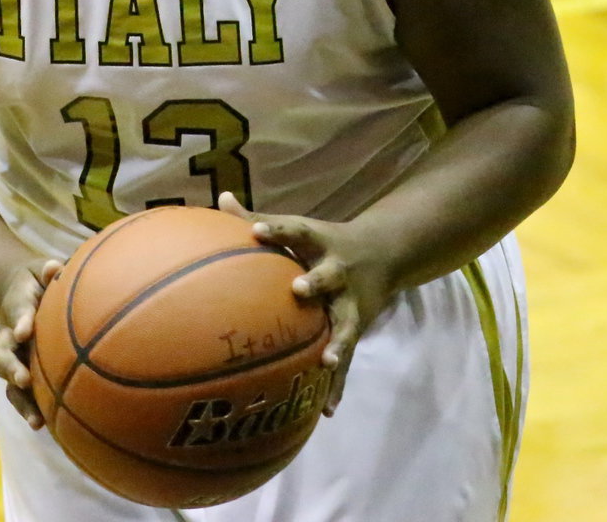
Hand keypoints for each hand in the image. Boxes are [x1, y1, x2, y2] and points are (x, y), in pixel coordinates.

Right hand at [0, 258, 63, 428]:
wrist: (19, 292)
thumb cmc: (38, 280)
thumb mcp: (41, 269)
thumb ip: (48, 269)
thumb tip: (54, 268)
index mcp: (18, 306)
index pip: (18, 312)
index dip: (20, 320)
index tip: (25, 330)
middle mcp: (9, 335)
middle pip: (0, 354)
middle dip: (10, 368)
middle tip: (22, 379)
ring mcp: (13, 357)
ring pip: (8, 382)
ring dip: (21, 401)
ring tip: (37, 421)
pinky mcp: (21, 373)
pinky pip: (22, 395)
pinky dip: (31, 410)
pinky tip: (48, 426)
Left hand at [218, 193, 390, 416]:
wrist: (385, 252)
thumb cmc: (324, 241)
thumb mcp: (299, 226)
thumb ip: (259, 217)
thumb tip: (221, 197)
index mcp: (319, 243)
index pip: (296, 232)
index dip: (277, 230)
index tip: (256, 230)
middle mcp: (338, 271)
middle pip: (329, 276)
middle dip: (316, 283)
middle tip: (299, 289)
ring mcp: (350, 302)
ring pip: (345, 323)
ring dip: (337, 341)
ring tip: (327, 360)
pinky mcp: (356, 327)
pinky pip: (348, 359)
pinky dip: (339, 383)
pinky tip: (327, 409)